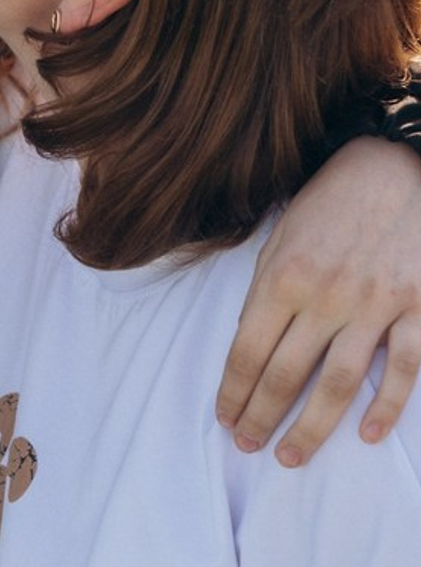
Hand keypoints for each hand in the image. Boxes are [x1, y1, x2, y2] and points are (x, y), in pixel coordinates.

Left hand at [216, 136, 420, 464]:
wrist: (392, 169)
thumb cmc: (329, 202)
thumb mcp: (282, 238)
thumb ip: (267, 289)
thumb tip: (248, 338)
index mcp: (283, 277)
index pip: (247, 349)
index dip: (233, 390)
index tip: (223, 418)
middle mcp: (325, 296)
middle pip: (286, 374)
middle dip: (262, 416)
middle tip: (248, 447)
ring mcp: (374, 306)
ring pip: (338, 383)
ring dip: (312, 427)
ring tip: (290, 456)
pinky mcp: (417, 308)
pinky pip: (403, 369)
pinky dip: (385, 407)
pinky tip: (364, 434)